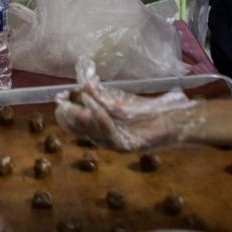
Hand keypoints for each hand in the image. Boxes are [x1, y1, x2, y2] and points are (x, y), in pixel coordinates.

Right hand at [53, 81, 204, 151]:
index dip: (67, 111)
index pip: (77, 123)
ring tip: (77, 108)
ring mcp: (117, 145)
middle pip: (83, 131)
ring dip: (85, 121)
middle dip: (71, 117)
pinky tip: (98, 112)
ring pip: (95, 135)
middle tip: (61, 104)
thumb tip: (81, 85)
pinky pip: (113, 137)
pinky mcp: (129, 146)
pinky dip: (104, 124)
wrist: (172, 118)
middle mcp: (106, 139)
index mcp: (101, 129)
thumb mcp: (120, 101)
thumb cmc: (146, 110)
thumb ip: (100, 96)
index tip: (58, 98)